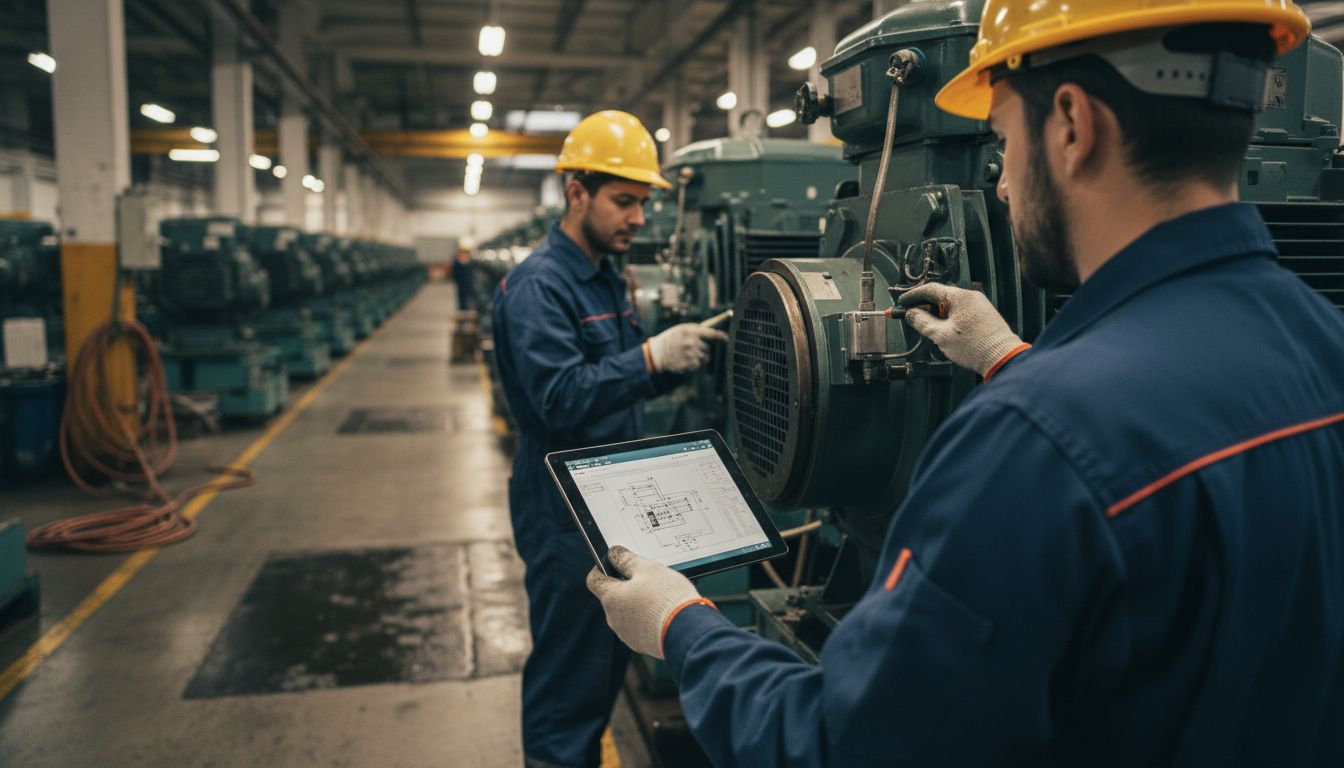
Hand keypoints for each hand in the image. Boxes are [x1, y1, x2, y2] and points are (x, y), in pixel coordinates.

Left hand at [586, 546, 709, 658]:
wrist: (686, 632)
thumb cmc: (666, 597)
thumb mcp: (648, 569)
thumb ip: (626, 559)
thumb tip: (613, 554)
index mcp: (611, 598)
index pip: (594, 580)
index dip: (602, 568)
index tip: (614, 562)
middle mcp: (613, 618)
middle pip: (613, 596)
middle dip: (627, 586)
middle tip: (648, 578)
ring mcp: (627, 634)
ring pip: (627, 612)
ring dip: (638, 603)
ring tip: (661, 596)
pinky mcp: (641, 644)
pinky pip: (640, 626)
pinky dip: (648, 618)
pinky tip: (664, 613)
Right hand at [646, 323, 728, 373]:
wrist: (657, 353)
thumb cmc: (672, 339)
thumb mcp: (683, 329)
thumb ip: (700, 330)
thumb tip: (717, 332)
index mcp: (692, 330)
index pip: (713, 334)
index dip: (722, 337)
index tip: (727, 339)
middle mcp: (693, 342)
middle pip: (708, 347)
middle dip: (703, 347)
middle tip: (689, 346)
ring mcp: (692, 354)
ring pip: (705, 357)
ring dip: (699, 356)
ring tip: (686, 353)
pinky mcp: (690, 365)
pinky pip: (700, 364)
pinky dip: (695, 363)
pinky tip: (685, 359)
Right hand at [899, 283, 1024, 376]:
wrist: (1003, 357)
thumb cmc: (974, 346)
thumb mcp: (941, 335)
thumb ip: (922, 322)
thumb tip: (910, 314)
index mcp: (960, 297)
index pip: (930, 289)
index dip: (912, 296)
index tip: (901, 304)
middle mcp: (971, 296)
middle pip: (941, 297)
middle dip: (924, 307)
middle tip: (911, 318)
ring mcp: (979, 305)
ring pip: (951, 305)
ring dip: (936, 314)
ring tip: (928, 329)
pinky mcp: (984, 315)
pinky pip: (961, 312)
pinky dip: (948, 318)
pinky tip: (944, 331)